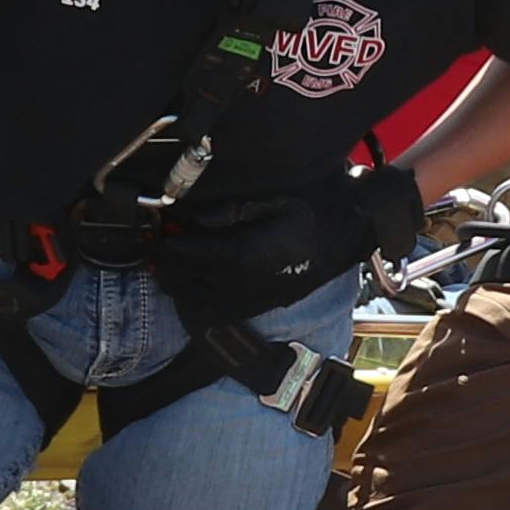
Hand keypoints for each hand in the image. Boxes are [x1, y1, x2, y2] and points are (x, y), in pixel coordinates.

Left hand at [156, 155, 425, 318]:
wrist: (351, 231)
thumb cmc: (314, 204)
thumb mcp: (273, 195)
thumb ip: (228, 208)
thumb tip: (190, 216)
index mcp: (249, 253)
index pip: (193, 254)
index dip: (171, 244)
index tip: (161, 232)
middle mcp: (248, 283)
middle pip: (189, 282)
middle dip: (168, 266)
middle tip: (158, 247)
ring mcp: (255, 300)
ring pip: (198, 303)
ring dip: (178, 286)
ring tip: (168, 266)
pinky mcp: (262, 307)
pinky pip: (217, 315)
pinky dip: (196, 304)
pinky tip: (191, 287)